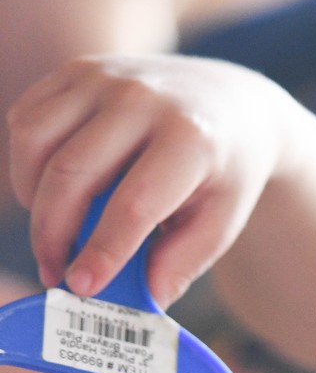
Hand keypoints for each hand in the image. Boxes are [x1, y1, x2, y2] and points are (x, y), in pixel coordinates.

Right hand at [7, 54, 296, 307]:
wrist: (231, 105)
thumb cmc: (224, 173)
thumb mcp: (223, 220)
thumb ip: (183, 261)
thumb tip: (143, 302)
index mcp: (191, 140)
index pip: (134, 203)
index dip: (102, 250)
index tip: (81, 288)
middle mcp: (144, 99)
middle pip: (73, 173)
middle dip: (53, 233)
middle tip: (55, 274)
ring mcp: (106, 77)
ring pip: (36, 142)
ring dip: (33, 200)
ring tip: (53, 236)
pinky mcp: (77, 70)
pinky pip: (27, 120)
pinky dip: (27, 165)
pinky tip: (50, 195)